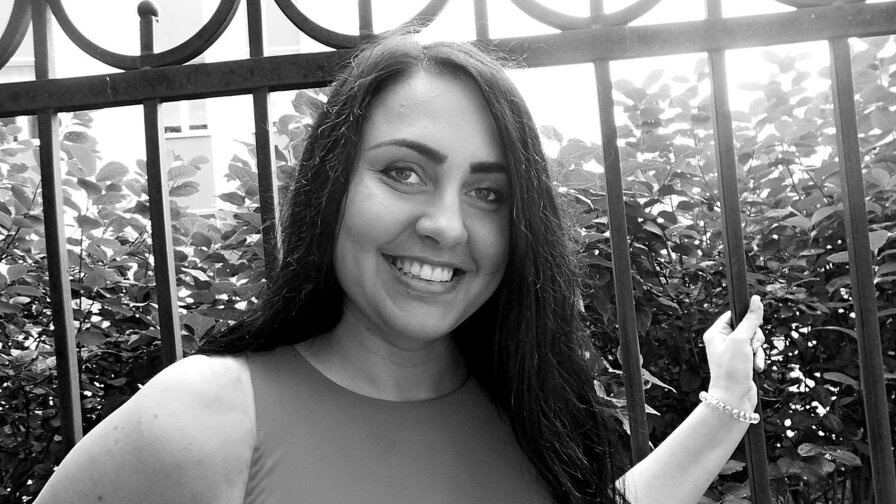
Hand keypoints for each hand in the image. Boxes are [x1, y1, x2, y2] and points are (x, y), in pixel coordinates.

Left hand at [703, 295, 765, 410]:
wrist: (734, 398)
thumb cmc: (731, 370)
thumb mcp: (741, 340)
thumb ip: (750, 320)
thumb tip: (756, 300)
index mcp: (715, 333)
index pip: (733, 315)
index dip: (746, 318)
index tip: (754, 324)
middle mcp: (723, 342)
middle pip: (747, 327)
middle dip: (754, 338)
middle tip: (750, 347)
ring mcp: (733, 353)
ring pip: (754, 341)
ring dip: (758, 351)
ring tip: (752, 361)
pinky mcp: (742, 363)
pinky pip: (756, 354)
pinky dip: (758, 359)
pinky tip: (755, 368)